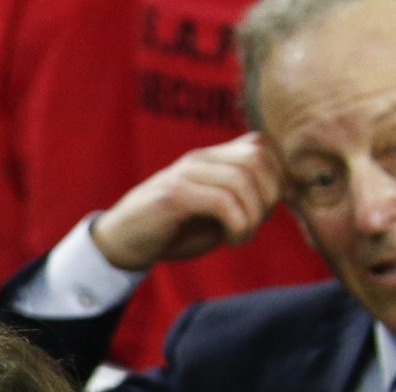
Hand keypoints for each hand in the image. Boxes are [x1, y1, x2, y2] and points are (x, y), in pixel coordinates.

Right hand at [90, 133, 283, 271]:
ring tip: (242, 236)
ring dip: (253, 214)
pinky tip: (231, 239)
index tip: (267, 209)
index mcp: (212, 158)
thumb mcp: (212, 214)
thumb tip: (275, 200)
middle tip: (256, 223)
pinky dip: (237, 224)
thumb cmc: (170, 232)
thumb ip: (241, 200)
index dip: (276, 175)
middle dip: (270, 194)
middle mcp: (200, 159)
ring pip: (243, 178)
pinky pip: (222, 201)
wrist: (119, 243)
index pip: (261, 144)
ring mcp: (186, 174)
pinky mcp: (173, 196)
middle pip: (258, 156)